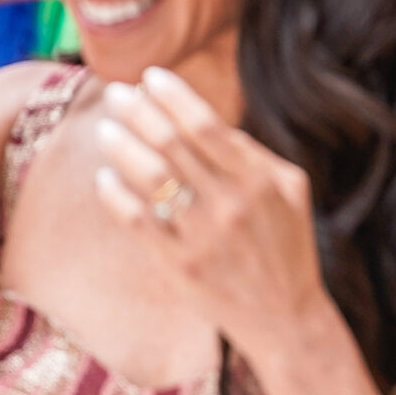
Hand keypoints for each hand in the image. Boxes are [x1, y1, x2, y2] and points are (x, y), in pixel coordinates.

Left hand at [88, 67, 331, 364]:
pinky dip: (116, 195)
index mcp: (259, 179)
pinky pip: (138, 221)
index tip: (150, 76)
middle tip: (115, 92)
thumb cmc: (288, 247)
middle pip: (171, 144)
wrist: (287, 318)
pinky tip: (104, 178)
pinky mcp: (180, 266)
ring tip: (105, 129)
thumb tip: (206, 122)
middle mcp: (231, 204)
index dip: (173, 96)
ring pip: (150, 178)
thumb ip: (254, 154)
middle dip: (138, 111)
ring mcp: (203, 236)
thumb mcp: (291, 192)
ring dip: (122, 146)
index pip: (206, 125)